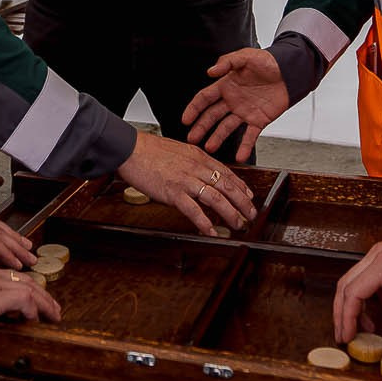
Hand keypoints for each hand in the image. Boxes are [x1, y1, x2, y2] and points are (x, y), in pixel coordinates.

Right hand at [0, 252, 60, 322]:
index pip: (6, 276)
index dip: (20, 284)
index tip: (28, 292)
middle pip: (25, 280)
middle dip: (41, 293)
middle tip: (51, 305)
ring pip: (31, 289)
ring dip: (45, 303)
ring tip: (54, 314)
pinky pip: (24, 301)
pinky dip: (32, 309)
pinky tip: (34, 318)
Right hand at [116, 131, 256, 234]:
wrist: (130, 149)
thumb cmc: (150, 150)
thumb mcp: (178, 150)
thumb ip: (192, 162)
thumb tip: (201, 173)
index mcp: (198, 156)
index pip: (227, 172)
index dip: (241, 186)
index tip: (249, 196)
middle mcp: (196, 167)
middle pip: (227, 186)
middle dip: (243, 202)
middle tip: (251, 215)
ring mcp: (186, 180)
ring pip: (216, 198)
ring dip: (230, 214)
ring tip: (237, 225)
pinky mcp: (173, 192)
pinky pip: (194, 210)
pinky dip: (205, 222)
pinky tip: (211, 231)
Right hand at [182, 48, 288, 163]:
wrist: (290, 71)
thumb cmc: (268, 61)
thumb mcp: (246, 56)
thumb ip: (227, 62)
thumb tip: (210, 71)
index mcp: (226, 85)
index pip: (205, 98)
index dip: (194, 108)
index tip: (185, 120)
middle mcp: (233, 100)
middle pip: (212, 116)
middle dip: (201, 127)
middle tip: (192, 139)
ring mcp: (244, 112)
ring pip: (227, 127)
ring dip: (217, 138)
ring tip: (209, 148)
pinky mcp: (259, 120)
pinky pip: (250, 135)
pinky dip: (245, 147)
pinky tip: (240, 157)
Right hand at [332, 235, 381, 350]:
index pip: (352, 293)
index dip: (346, 318)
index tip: (346, 336)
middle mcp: (378, 256)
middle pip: (347, 286)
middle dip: (345, 313)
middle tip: (346, 335)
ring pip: (358, 284)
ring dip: (362, 308)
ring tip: (371, 330)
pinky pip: (374, 282)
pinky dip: (379, 301)